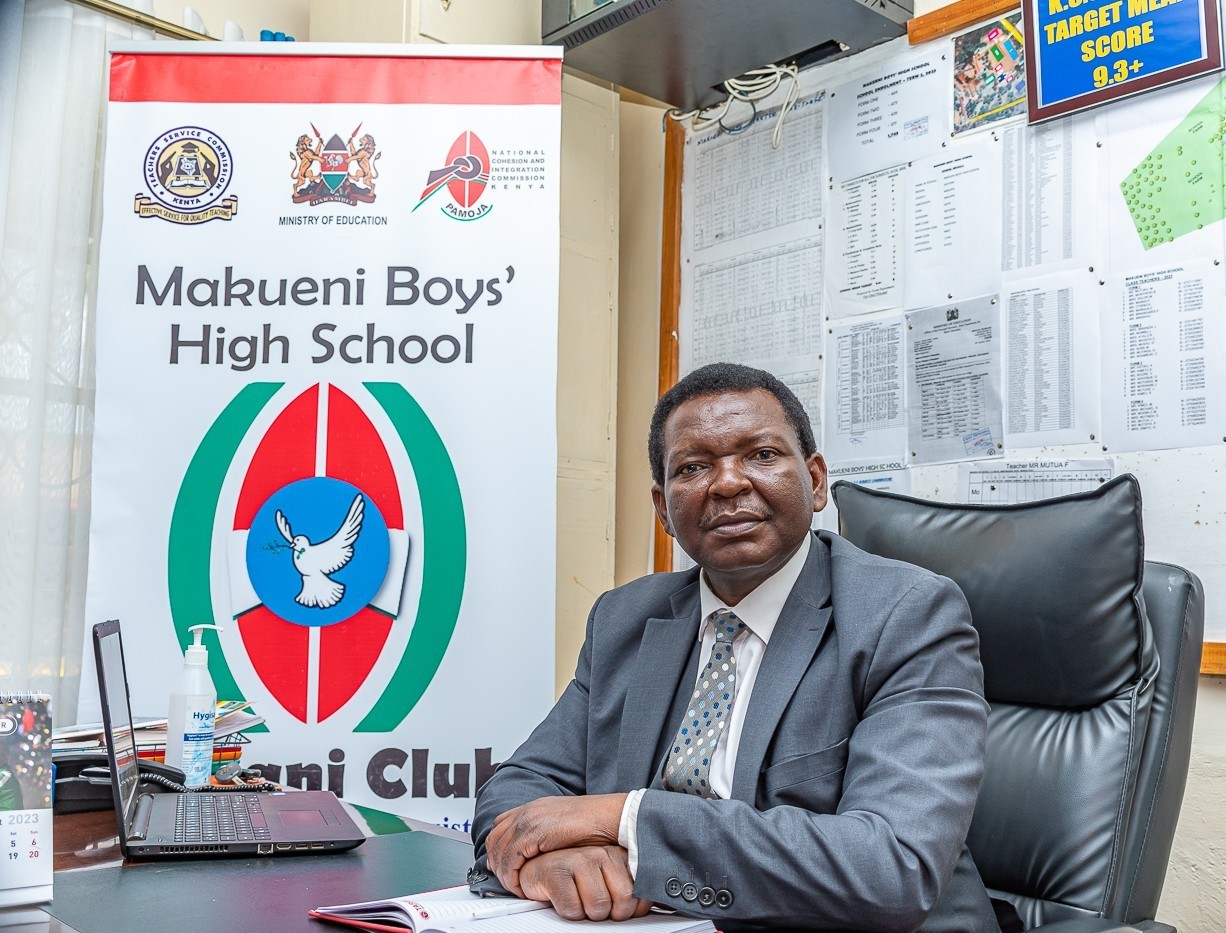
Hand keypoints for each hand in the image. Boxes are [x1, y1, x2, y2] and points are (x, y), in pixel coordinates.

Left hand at [486, 794, 626, 896]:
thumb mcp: (563, 827)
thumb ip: (546, 836)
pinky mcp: (534, 830)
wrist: (610, 816)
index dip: (498, 848)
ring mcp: (529, 818)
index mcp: (534, 808)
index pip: (501, 826)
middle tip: (506, 881)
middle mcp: (528, 811)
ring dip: (503, 872)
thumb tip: (535, 854)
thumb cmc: (594, 824)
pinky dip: (511, 874)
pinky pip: (511, 856)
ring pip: (499, 849)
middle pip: (495, 838)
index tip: (502, 867)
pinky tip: (520, 885)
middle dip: (496, 862)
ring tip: (514, 887)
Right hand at [520, 846, 652, 920]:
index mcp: (618, 856)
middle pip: (622, 903)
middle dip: (609, 914)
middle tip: (594, 905)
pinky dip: (568, 912)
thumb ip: (633, 891)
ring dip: (587, 914)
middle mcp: (601, 854)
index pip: (640, 895)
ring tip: (579, 899)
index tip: (617, 909)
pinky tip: (563, 898)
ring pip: (598, 907)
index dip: (629, 911)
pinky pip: (573, 909)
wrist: (536, 870)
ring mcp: (578, 859)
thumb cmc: (575, 881)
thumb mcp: (609, 883)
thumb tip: (664, 903)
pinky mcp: (556, 871)